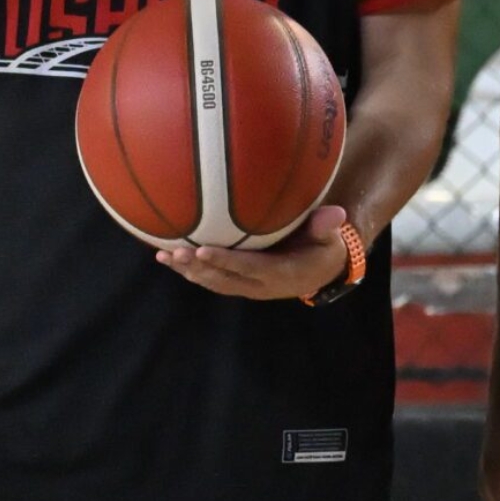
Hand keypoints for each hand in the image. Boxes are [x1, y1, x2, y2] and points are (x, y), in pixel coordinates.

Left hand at [155, 204, 348, 301]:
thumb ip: (326, 227)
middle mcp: (260, 285)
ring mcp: (246, 286)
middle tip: (176, 252)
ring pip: (213, 282)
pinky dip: (189, 269)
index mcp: (281, 275)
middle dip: (199, 268)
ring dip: (188, 271)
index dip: (226, 262)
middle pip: (224, 280)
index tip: (203, 251)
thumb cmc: (323, 247)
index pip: (249, 269)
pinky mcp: (237, 281)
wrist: (319, 271)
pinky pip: (210, 278)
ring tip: (164, 257)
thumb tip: (335, 214)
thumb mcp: (330, 239)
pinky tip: (166, 257)